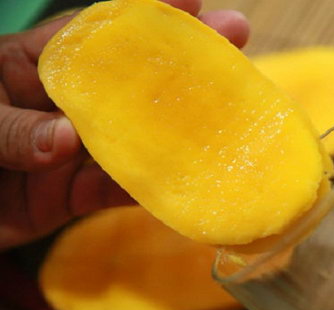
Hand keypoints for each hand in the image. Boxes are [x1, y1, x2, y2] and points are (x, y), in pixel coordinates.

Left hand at [0, 0, 249, 249]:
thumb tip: (66, 140)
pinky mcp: (77, 194)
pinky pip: (124, 190)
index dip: (146, 11)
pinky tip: (193, 179)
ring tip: (234, 112)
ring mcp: (78, 151)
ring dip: (186, 127)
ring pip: (141, 135)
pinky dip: (156, 188)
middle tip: (237, 36)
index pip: (98, 31)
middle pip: (136, 78)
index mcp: (37, 66)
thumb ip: (9, 128)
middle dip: (186, 59)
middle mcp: (69, 105)